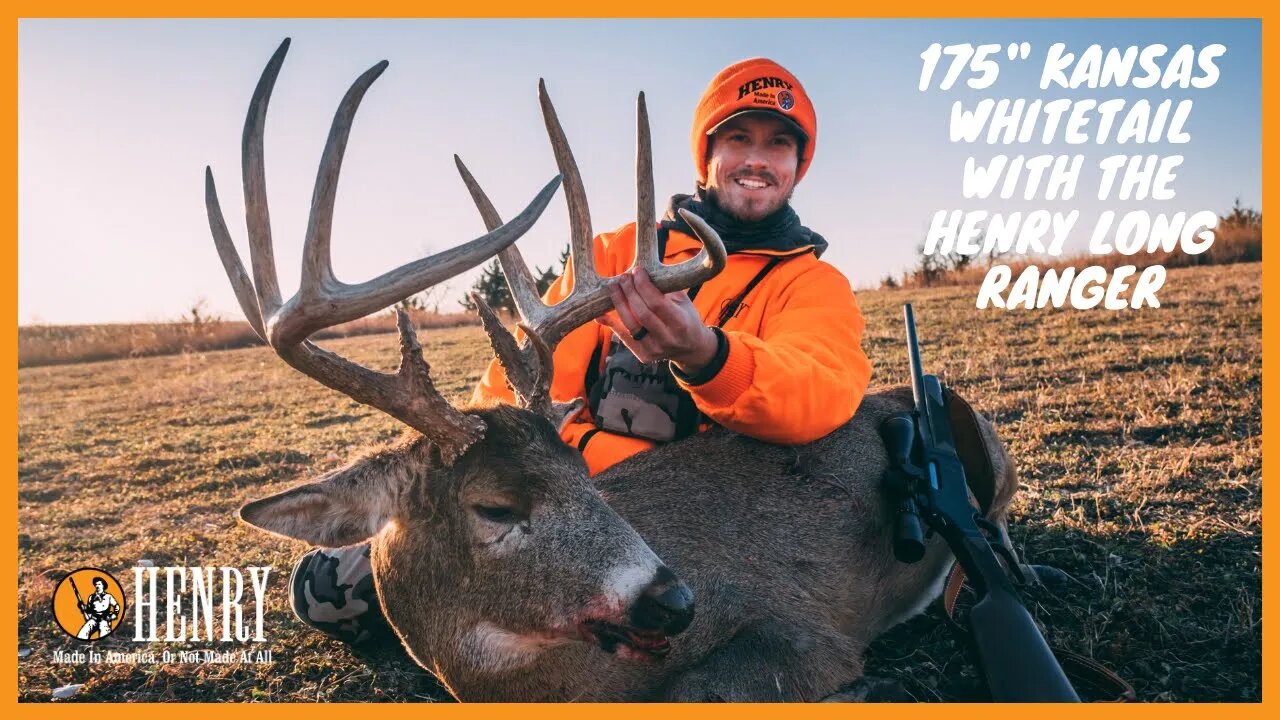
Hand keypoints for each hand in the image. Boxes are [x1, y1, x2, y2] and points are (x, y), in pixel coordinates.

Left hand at [596, 267, 717, 372]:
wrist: (691, 348)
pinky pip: (624, 337)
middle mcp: (667, 339)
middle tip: (623, 277)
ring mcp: (654, 350)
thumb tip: (643, 272)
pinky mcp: (644, 356)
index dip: (644, 286)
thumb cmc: (686, 318)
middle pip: (642, 313)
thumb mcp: (684, 302)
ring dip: (618, 304)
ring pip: (630, 325)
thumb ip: (666, 288)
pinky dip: (611, 324)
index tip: (637, 271)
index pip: (657, 303)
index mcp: (680, 323)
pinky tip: (600, 314)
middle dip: (629, 292)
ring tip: (613, 287)